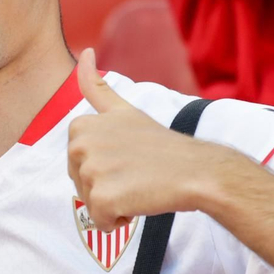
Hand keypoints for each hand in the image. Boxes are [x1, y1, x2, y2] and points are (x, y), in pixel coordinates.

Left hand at [66, 49, 230, 229]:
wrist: (196, 171)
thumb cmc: (161, 144)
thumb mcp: (125, 110)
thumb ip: (97, 86)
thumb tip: (84, 51)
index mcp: (81, 127)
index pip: (77, 161)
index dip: (102, 164)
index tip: (125, 156)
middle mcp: (81, 146)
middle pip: (79, 183)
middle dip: (105, 185)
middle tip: (134, 172)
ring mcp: (91, 172)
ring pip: (90, 203)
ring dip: (114, 203)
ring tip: (138, 185)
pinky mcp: (103, 198)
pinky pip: (100, 222)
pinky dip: (118, 220)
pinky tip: (139, 202)